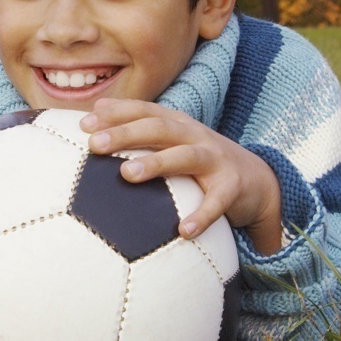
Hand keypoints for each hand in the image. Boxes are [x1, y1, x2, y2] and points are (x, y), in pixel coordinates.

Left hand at [81, 98, 282, 254]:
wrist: (257, 180)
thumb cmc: (201, 162)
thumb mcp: (174, 141)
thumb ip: (139, 128)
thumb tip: (95, 110)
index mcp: (177, 124)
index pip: (144, 110)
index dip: (116, 113)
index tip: (84, 123)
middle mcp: (195, 135)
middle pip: (159, 128)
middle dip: (126, 133)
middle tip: (95, 145)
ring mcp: (216, 158)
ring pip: (185, 156)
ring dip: (156, 163)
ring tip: (127, 174)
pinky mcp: (233, 186)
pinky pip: (217, 202)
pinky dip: (202, 215)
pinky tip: (183, 231)